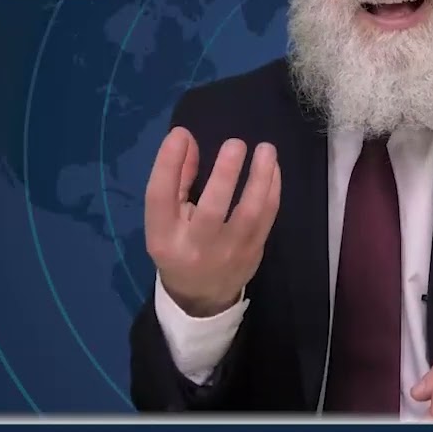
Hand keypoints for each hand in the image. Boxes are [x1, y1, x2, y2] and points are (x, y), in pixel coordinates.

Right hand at [144, 127, 280, 316]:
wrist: (202, 296)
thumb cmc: (179, 246)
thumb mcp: (166, 218)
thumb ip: (175, 178)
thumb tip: (186, 137)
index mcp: (164, 237)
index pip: (160, 198)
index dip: (167, 165)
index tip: (181, 135)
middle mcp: (195, 246)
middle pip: (210, 209)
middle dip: (224, 174)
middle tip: (235, 143)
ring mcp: (228, 251)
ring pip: (249, 214)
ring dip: (260, 178)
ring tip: (266, 149)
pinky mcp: (253, 251)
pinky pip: (267, 217)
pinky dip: (272, 190)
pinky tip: (272, 167)